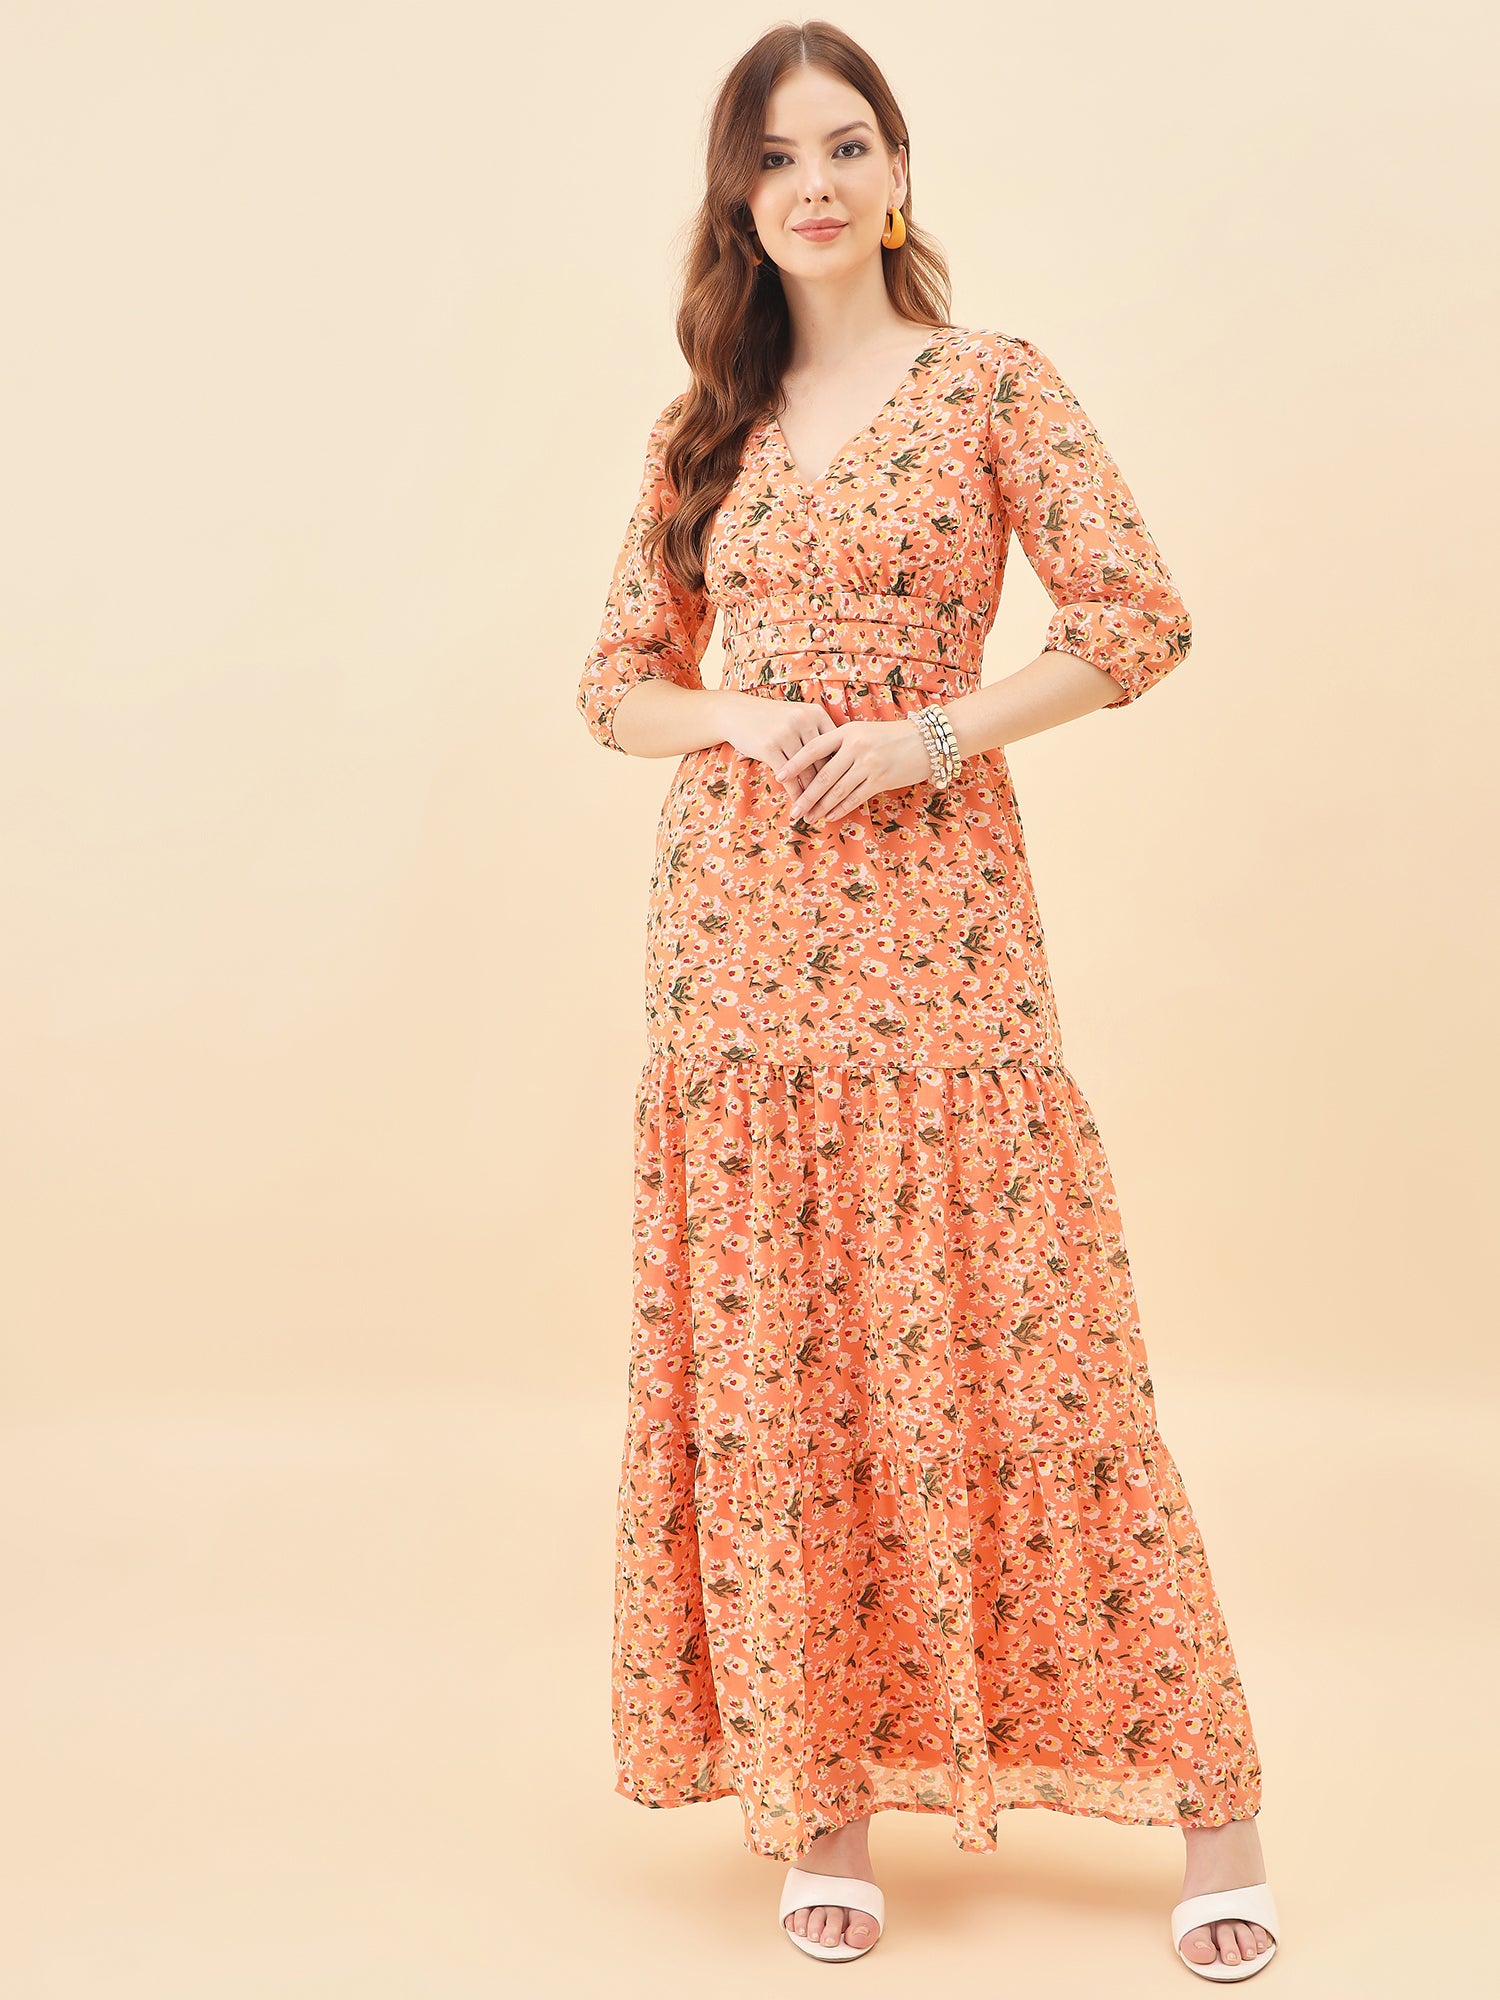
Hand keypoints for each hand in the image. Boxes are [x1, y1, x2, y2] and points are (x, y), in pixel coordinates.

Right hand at [718, 691, 845, 808]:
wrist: (736, 712)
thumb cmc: (772, 719)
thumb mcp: (798, 718)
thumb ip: (818, 735)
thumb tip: (841, 762)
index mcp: (816, 714)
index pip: (835, 748)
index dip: (842, 771)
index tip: (848, 789)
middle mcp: (804, 721)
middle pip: (823, 762)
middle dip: (829, 789)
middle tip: (835, 808)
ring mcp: (786, 734)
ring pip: (806, 772)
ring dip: (812, 797)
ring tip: (817, 813)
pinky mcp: (769, 747)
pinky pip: (788, 778)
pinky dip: (795, 795)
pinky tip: (798, 807)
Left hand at [778, 717, 930, 825]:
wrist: (927, 740)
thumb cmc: (891, 736)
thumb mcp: (863, 732)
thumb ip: (841, 745)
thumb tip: (815, 766)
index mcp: (847, 731)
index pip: (813, 749)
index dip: (795, 764)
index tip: (779, 776)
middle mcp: (856, 747)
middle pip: (823, 776)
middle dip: (805, 796)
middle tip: (793, 811)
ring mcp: (868, 764)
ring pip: (837, 791)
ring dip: (820, 808)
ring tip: (808, 818)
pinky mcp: (880, 780)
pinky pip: (854, 798)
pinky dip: (839, 809)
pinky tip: (829, 817)